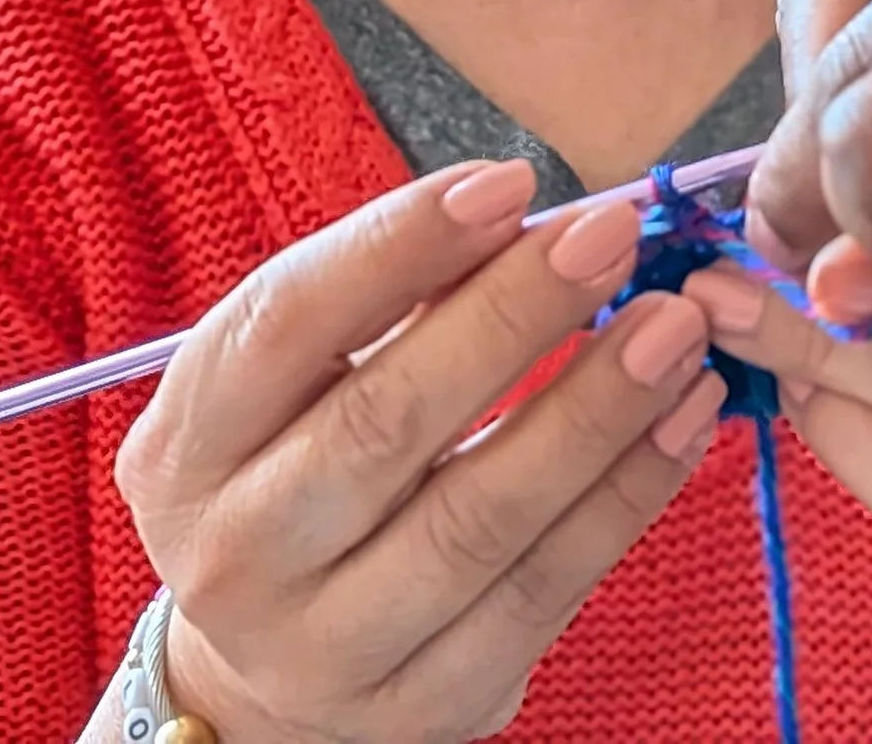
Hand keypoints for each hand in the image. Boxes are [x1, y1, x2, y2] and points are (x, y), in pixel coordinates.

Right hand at [113, 160, 723, 743]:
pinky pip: (543, 594)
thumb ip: (389, 298)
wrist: (268, 670)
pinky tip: (685, 417)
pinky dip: (627, 497)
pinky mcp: (423, 709)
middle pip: (386, 422)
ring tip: (676, 325)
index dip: (400, 245)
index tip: (510, 181)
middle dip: (515, 316)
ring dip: (596, 410)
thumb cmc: (301, 465)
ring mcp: (324, 650)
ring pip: (479, 519)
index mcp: (186, 446)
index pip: (288, 324)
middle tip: (615, 233)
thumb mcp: (299, 380)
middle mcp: (237, 555)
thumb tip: (521, 208)